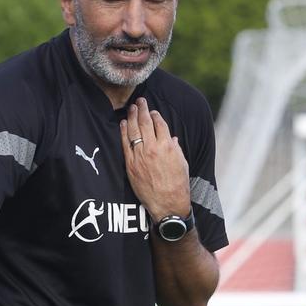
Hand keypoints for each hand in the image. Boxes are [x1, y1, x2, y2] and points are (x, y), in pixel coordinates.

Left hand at [121, 99, 188, 222]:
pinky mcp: (131, 165)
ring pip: (134, 130)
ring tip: (131, 108)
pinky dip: (124, 132)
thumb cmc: (178, 185)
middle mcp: (153, 148)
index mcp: (168, 146)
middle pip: (146, 123)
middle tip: (139, 101)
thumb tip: (172, 138)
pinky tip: (124, 123)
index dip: (155, 115)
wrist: (168, 204)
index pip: (160, 124)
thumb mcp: (182, 163)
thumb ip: (176, 148)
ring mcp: (140, 156)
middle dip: (142, 109)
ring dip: (132, 116)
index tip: (153, 111)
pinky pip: (125, 144)